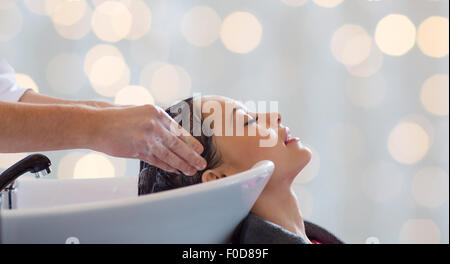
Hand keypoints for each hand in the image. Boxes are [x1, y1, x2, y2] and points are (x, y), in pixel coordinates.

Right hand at [92, 104, 206, 174]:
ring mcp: (146, 138)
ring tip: (191, 171)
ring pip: (169, 154)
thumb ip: (157, 123)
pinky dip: (167, 166)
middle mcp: (154, 124)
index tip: (200, 149)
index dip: (191, 142)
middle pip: (178, 144)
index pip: (178, 130)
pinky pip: (157, 160)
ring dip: (182, 164)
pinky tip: (175, 170)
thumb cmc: (116, 117)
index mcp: (156, 113)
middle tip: (202, 163)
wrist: (95, 123)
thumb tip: (173, 134)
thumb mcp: (141, 113)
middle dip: (192, 156)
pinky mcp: (138, 150)